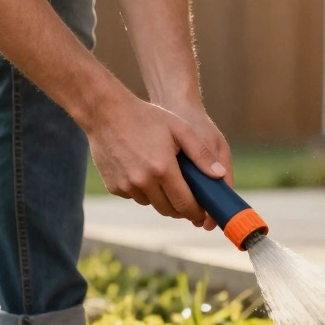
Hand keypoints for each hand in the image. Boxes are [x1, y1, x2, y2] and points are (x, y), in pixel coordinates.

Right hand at [87, 94, 223, 229]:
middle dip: (181, 209)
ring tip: (166, 182)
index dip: (196, 211)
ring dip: (161, 199)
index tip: (202, 212)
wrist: (105, 112)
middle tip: (188, 201)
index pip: (185, 204)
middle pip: (168, 209)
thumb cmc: (147, 117)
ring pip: (151, 204)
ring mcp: (126, 186)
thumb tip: (220, 175)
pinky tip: (145, 174)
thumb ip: (201, 154)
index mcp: (163, 169)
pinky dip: (143, 191)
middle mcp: (143, 182)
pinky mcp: (114, 187)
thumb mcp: (180, 129)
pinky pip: (134, 197)